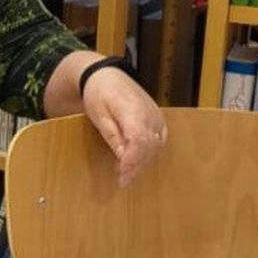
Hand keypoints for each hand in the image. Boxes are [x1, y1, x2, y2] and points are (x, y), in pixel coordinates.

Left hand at [82, 68, 166, 188]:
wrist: (107, 76)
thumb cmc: (99, 93)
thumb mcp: (98, 115)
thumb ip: (112, 135)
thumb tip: (123, 157)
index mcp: (134, 111)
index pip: (140, 141)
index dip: (132, 161)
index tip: (122, 175)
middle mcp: (150, 114)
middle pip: (150, 147)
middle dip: (136, 167)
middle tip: (122, 181)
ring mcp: (156, 116)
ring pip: (156, 146)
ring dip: (142, 163)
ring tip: (127, 175)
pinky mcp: (157, 120)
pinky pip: (159, 141)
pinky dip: (149, 154)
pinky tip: (137, 163)